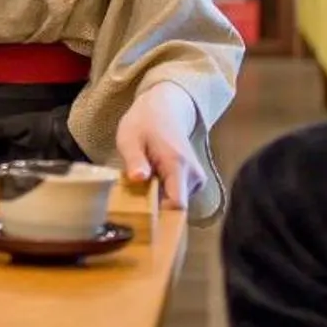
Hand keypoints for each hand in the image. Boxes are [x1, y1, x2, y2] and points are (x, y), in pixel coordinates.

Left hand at [114, 84, 203, 208]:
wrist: (166, 108)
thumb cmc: (144, 123)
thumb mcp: (130, 137)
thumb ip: (134, 159)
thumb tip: (138, 178)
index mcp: (177, 164)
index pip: (177, 204)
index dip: (159, 217)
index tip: (139, 217)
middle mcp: (193, 175)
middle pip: (174, 208)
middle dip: (154, 207)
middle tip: (133, 195)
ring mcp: (197, 179)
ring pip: (175, 204)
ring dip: (157, 199)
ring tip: (143, 182)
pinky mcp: (195, 182)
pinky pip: (177, 197)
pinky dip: (163, 194)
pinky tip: (153, 180)